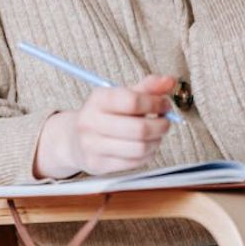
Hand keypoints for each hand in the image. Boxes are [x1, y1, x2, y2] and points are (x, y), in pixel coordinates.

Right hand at [33, 75, 175, 178]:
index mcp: (98, 99)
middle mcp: (91, 121)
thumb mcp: (122, 95)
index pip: (133, 101)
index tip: (164, 104)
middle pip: (139, 128)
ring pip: (140, 148)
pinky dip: (148, 155)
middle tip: (166, 122)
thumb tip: (170, 81)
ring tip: (157, 134)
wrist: (75, 139)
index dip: (155, 103)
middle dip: (161, 125)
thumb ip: (148, 87)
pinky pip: (134, 163)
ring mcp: (92, 145)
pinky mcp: (98, 164)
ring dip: (156, 141)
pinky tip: (146, 146)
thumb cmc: (106, 114)